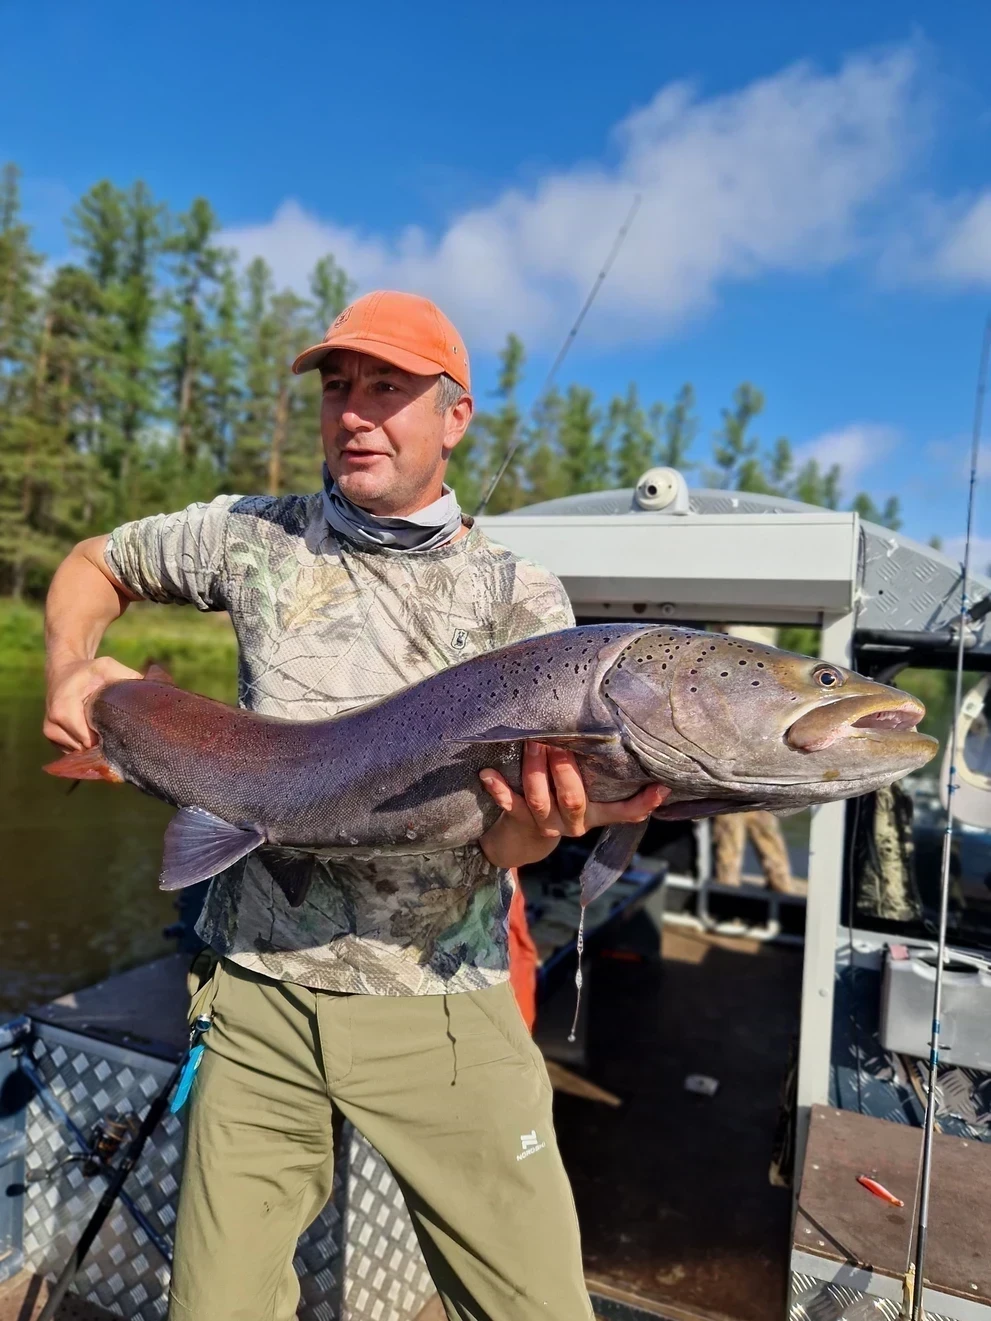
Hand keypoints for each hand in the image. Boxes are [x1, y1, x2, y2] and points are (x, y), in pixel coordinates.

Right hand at [44, 657, 142, 750]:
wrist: (62, 672)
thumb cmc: (87, 671)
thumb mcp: (106, 666)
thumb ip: (127, 676)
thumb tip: (152, 690)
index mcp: (63, 709)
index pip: (88, 739)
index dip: (108, 739)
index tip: (122, 732)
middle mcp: (52, 725)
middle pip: (85, 749)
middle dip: (103, 744)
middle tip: (118, 732)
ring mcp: (51, 735)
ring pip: (80, 753)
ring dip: (95, 746)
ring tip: (106, 731)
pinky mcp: (53, 740)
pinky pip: (74, 751)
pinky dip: (87, 746)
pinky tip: (96, 734)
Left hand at [477, 741, 669, 869]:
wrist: (521, 839)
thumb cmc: (558, 799)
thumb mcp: (585, 793)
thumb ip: (600, 774)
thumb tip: (622, 732)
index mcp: (595, 814)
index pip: (625, 812)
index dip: (644, 803)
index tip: (661, 787)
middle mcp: (574, 822)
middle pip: (574, 799)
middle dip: (565, 769)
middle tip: (559, 740)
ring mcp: (546, 824)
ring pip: (540, 799)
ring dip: (535, 769)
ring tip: (532, 742)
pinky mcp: (519, 821)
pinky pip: (509, 806)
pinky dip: (499, 789)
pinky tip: (488, 774)